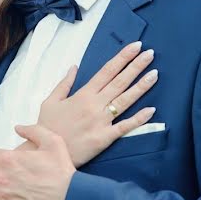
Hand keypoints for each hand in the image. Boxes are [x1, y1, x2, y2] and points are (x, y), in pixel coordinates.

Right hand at [38, 41, 157, 166]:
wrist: (45, 152)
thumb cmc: (47, 126)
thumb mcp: (50, 101)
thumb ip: (64, 83)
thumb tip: (74, 67)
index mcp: (83, 94)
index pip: (107, 71)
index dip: (122, 58)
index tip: (135, 46)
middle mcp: (95, 105)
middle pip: (119, 82)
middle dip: (136, 66)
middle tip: (150, 54)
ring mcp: (101, 121)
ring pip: (125, 100)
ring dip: (141, 86)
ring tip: (155, 73)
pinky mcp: (104, 138)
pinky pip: (124, 127)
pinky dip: (138, 119)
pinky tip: (152, 110)